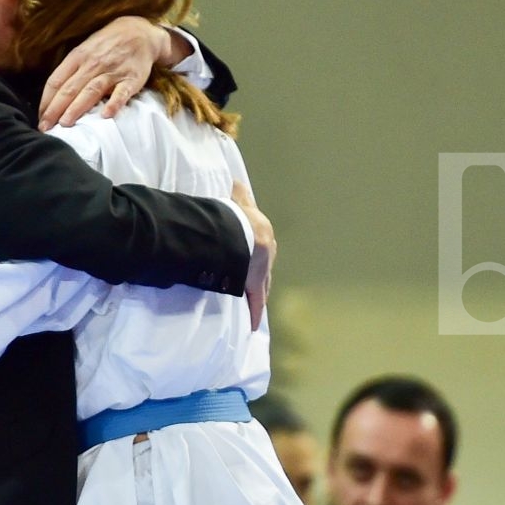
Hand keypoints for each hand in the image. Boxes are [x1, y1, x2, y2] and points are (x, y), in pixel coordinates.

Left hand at [39, 15, 170, 129]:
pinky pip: (121, 93)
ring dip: (77, 108)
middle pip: (70, 89)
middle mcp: (93, 64)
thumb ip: (71, 69)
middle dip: (55, 110)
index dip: (46, 100)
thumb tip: (53, 95)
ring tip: (65, 124)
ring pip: (90, 91)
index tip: (41, 117)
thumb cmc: (107, 44)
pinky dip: (114, 104)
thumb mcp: (85, 49)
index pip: (56, 80)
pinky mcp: (131, 79)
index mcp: (78, 56)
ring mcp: (112, 71)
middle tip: (45, 127)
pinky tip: (106, 116)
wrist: (139, 32)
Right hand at [230, 181, 273, 329]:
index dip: (255, 255)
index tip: (250, 261)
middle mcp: (268, 254)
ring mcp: (263, 272)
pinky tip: (253, 324)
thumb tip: (236, 180)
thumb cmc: (236, 214)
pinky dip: (254, 312)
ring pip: (261, 286)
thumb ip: (238, 192)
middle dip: (259, 276)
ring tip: (250, 303)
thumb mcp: (238, 200)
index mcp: (263, 234)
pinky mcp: (255, 286)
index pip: (260, 248)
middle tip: (250, 285)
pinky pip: (255, 302)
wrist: (240, 232)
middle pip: (263, 269)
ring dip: (257, 294)